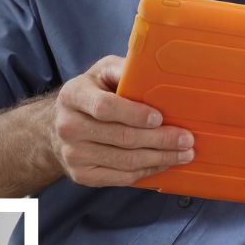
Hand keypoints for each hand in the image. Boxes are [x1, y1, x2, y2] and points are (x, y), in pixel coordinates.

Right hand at [48, 55, 194, 186]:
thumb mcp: (101, 72)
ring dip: (160, 158)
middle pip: (121, 137)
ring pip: (125, 161)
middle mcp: (68, 127)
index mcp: (73, 95)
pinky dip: (147, 171)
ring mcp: (73, 154)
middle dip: (160, 140)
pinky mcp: (82, 175)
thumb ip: (123, 68)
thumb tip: (152, 67)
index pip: (105, 107)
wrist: (59, 126)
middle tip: (186, 139)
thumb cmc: (91, 94)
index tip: (159, 118)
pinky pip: (121, 177)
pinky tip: (163, 163)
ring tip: (183, 154)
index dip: (134, 114)